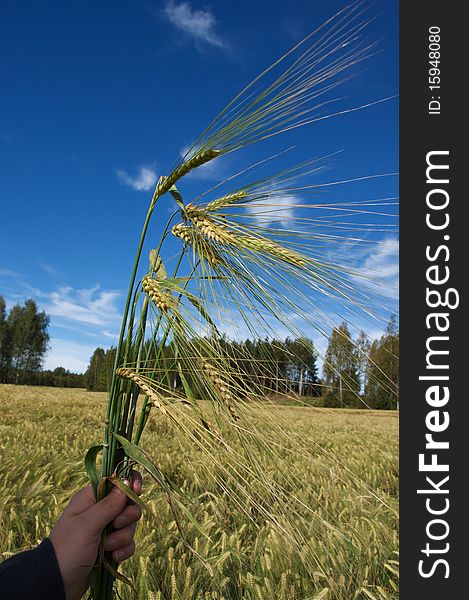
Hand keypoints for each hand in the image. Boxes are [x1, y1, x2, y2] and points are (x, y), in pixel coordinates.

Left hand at [49, 471, 141, 599]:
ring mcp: (106, 529)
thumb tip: (126, 482)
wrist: (58, 583)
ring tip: (107, 548)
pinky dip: (124, 550)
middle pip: (128, 504)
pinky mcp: (110, 546)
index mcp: (91, 498)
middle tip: (116, 525)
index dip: (129, 483)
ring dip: (122, 537)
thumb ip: (108, 504)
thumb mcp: (87, 524)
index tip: (137, 490)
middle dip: (127, 516)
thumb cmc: (68, 549)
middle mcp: (100, 511)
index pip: (116, 482)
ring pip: (129, 524)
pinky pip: (128, 542)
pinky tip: (113, 557)